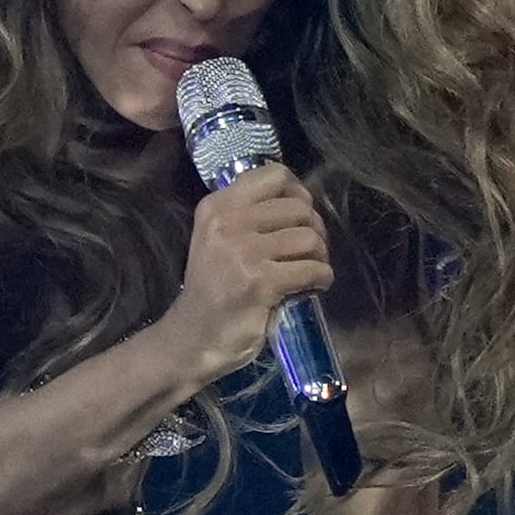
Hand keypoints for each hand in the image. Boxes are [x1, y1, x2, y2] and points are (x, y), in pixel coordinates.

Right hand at [166, 168, 334, 387]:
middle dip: (315, 229)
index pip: (274, 175)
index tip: (300, 217)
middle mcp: (228, 221)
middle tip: (309, 252)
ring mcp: (243, 251)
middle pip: (299, 207)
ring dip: (320, 256)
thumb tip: (302, 204)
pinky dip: (322, 278)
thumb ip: (250, 216)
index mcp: (218, 206)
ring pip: (309, 237)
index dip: (298, 193)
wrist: (192, 339)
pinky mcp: (260, 281)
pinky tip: (314, 287)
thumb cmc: (213, 290)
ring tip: (310, 270)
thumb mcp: (220, 239)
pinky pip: (312, 269)